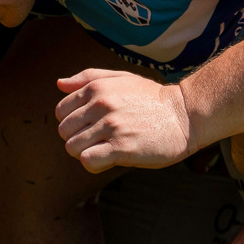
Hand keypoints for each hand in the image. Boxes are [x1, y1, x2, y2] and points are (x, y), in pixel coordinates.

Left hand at [55, 67, 196, 172]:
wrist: (184, 115)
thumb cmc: (151, 98)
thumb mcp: (121, 78)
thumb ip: (88, 79)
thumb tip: (59, 84)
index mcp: (97, 88)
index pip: (60, 111)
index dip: (72, 123)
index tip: (90, 126)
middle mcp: (101, 105)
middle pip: (64, 131)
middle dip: (76, 138)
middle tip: (98, 140)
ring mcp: (111, 126)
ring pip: (72, 147)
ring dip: (85, 152)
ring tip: (104, 149)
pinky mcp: (121, 147)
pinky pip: (88, 161)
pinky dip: (93, 164)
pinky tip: (108, 159)